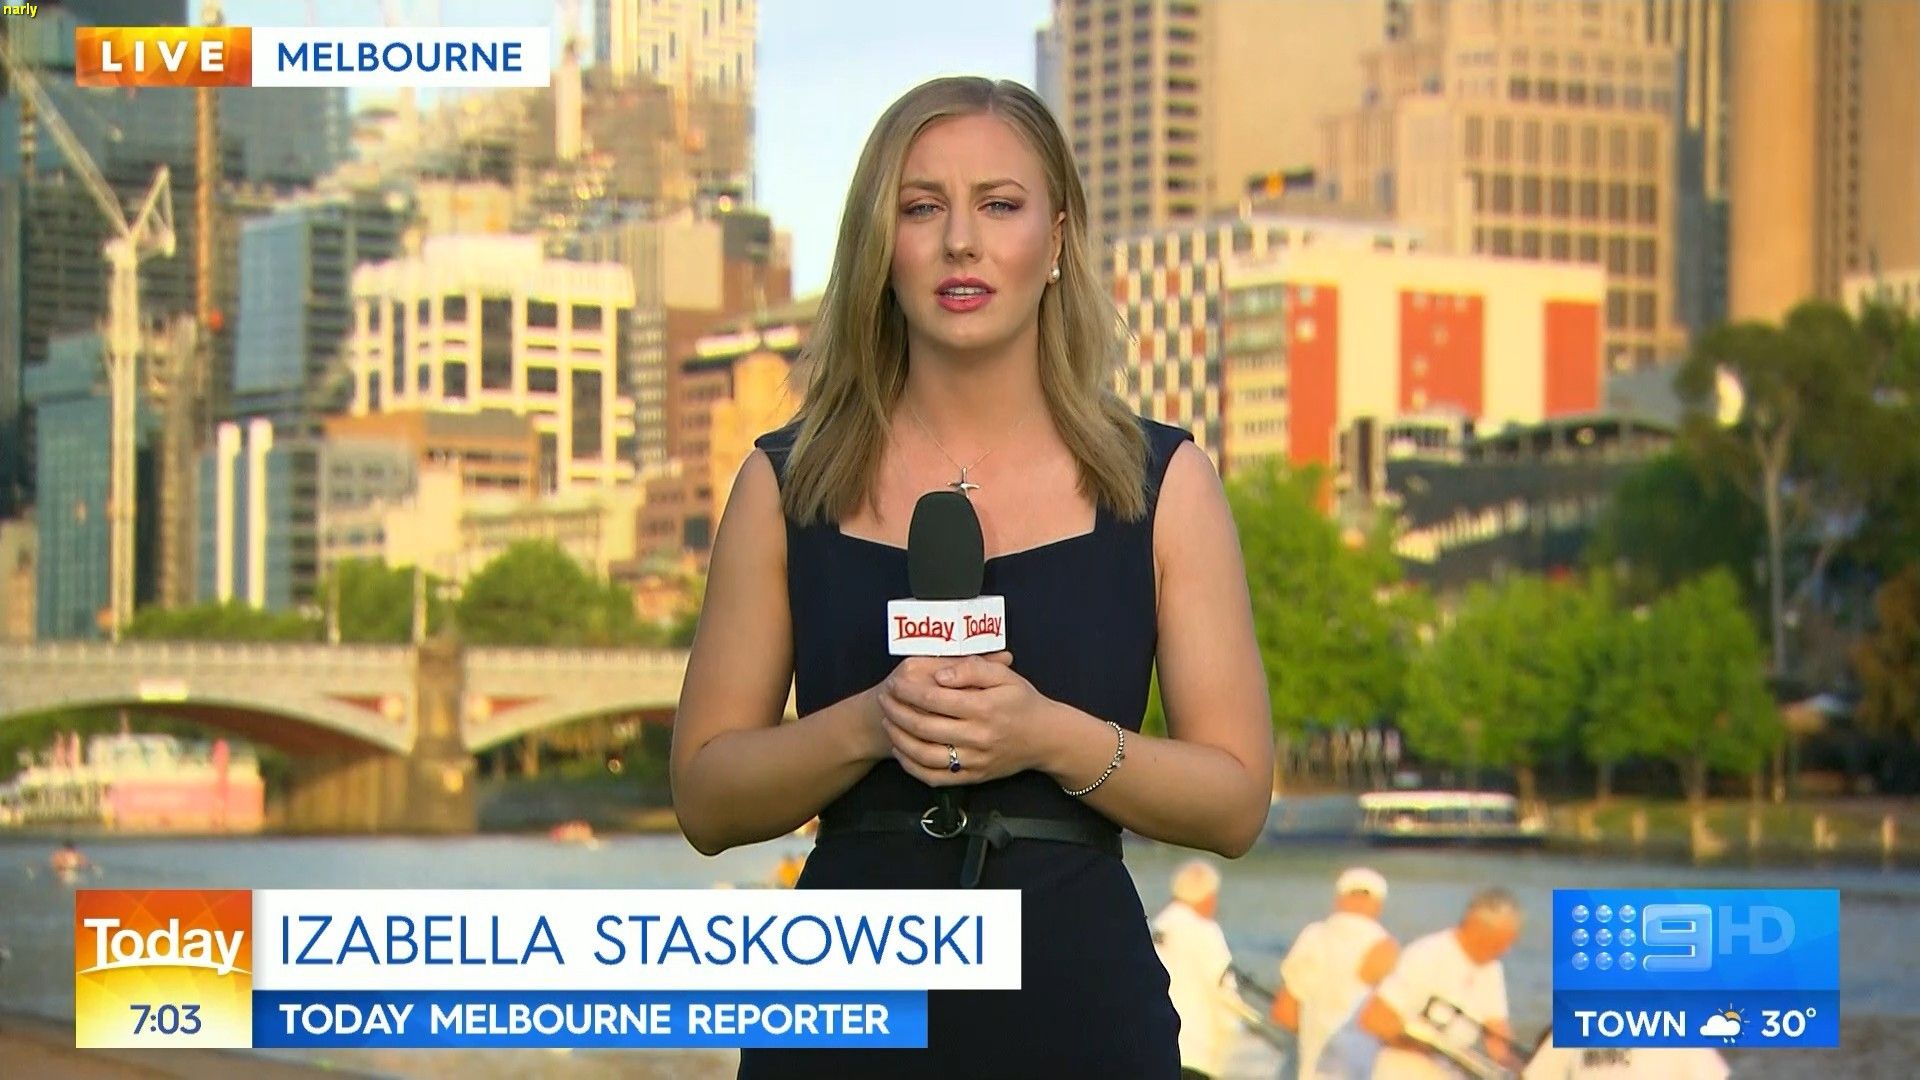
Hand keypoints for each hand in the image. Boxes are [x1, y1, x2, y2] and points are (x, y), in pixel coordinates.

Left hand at [877, 652, 1051, 785]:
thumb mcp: (1004, 676)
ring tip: (887, 723)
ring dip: (900, 739)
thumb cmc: (1023, 702)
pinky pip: (935, 777)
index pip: (935, 699)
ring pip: (925, 755)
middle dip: (897, 712)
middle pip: (925, 727)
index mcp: (984, 708)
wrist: (1047, 738)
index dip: (909, 691)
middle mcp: (978, 736)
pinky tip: (902, 751)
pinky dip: (913, 767)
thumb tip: (939, 674)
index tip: (894, 683)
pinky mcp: (974, 777)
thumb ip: (972, 669)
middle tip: (883, 700)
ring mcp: (975, 761)